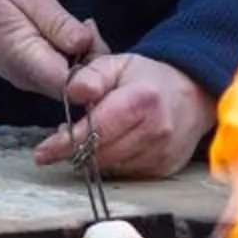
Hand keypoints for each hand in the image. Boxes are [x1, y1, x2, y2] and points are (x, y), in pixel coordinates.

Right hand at [0, 0, 105, 96]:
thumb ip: (58, 22)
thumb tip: (86, 44)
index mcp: (28, 60)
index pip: (74, 86)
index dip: (97, 72)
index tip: (101, 43)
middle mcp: (26, 78)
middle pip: (74, 86)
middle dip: (94, 61)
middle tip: (90, 24)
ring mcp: (22, 77)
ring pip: (66, 79)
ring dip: (81, 57)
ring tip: (79, 23)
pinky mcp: (21, 70)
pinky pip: (53, 71)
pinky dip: (67, 54)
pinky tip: (66, 30)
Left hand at [36, 52, 212, 178]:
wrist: (194, 94)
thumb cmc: (148, 78)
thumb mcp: (118, 64)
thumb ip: (92, 75)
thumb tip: (72, 92)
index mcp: (142, 101)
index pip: (97, 130)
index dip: (66, 143)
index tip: (42, 152)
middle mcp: (156, 131)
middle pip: (102, 154)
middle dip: (75, 151)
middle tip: (59, 142)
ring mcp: (163, 154)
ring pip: (112, 167)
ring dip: (93, 158)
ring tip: (88, 139)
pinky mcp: (165, 169)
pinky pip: (127, 173)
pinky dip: (112, 163)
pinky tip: (111, 146)